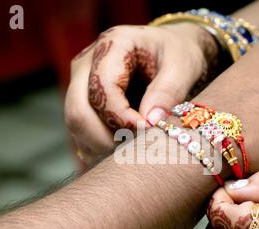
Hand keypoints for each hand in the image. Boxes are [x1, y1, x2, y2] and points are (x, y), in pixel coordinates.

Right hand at [65, 23, 217, 163]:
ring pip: (75, 126)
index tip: (148, 131)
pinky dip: (98, 149)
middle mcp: (86, 63)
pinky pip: (79, 134)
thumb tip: (150, 121)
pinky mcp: (81, 103)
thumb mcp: (183, 66)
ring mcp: (79, 84)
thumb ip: (169, 91)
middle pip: (78, 111)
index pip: (102, 89)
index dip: (122, 117)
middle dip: (105, 140)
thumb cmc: (177, 54)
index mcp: (111, 45)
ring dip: (101, 148)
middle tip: (136, 152)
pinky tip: (123, 153)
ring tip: (134, 153)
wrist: (169, 51)